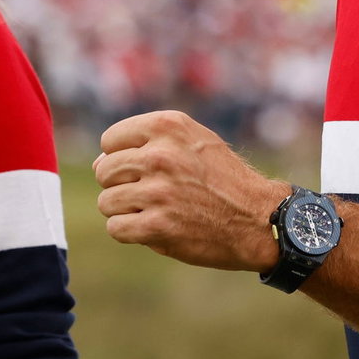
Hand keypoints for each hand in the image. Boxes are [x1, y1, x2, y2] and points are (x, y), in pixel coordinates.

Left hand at [93, 110, 290, 271]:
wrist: (259, 218)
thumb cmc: (223, 179)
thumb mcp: (194, 140)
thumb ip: (150, 141)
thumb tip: (99, 161)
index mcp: (167, 127)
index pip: (109, 141)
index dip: (120, 158)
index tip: (143, 170)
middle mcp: (160, 154)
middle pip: (104, 172)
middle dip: (120, 185)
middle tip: (148, 194)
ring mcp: (159, 191)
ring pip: (106, 202)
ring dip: (124, 211)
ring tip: (152, 211)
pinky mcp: (159, 226)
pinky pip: (116, 228)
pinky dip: (129, 231)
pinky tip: (152, 228)